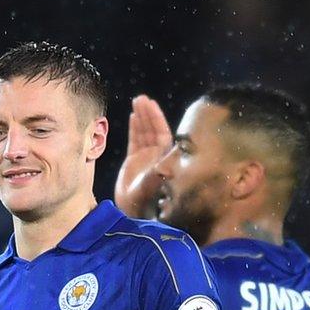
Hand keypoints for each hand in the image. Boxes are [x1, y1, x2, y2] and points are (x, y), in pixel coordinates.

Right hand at [114, 95, 173, 218]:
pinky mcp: (134, 160)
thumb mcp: (155, 181)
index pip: (161, 131)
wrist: (132, 210)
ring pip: (143, 132)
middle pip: (152, 128)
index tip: (151, 104)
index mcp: (164, 156)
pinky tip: (133, 116)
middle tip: (141, 98)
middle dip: (147, 113)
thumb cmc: (146, 198)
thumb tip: (177, 149)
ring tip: (136, 101)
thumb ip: (163, 165)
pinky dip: (134, 128)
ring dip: (140, 117)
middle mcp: (157, 154)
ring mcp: (145, 156)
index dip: (156, 117)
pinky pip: (135, 140)